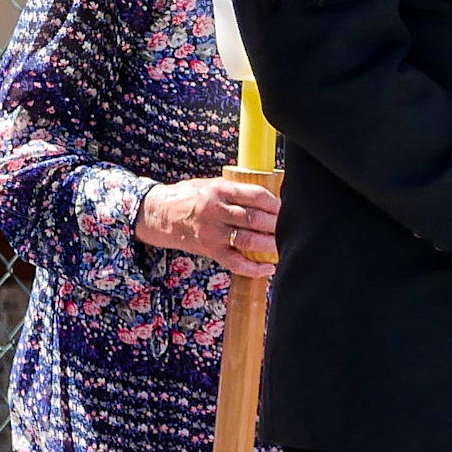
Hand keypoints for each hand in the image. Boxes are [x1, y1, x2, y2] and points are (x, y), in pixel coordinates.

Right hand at [133, 174, 281, 277]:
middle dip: (278, 225)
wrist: (158, 213)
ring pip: (249, 240)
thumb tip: (270, 199)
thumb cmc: (189, 196)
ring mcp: (212, 232)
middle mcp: (216, 210)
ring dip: (271, 245)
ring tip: (285, 246)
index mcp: (219, 189)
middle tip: (293, 228)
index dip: (276, 204)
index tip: (288, 209)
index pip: (256, 196)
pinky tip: (268, 268)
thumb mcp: (211, 184)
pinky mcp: (209, 249)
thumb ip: (236, 191)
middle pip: (256, 219)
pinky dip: (254, 268)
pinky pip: (235, 262)